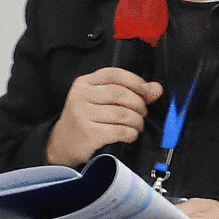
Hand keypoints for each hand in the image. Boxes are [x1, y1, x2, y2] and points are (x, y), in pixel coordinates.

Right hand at [45, 67, 161, 167]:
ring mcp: (82, 115)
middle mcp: (81, 96)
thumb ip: (130, 91)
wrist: (62, 143)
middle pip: (120, 94)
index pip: (114, 74)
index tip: (146, 90)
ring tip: (138, 125)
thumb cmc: (86, 118)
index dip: (135, 81)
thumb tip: (156, 89)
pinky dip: (131, 133)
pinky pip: (119, 131)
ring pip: (122, 113)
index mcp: (84, 83)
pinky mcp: (88, 133)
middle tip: (142, 112)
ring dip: (137, 121)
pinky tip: (130, 134)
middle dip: (139, 103)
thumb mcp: (102, 100)